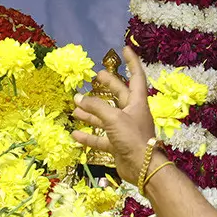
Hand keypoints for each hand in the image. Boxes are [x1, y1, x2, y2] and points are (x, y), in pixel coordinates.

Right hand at [70, 44, 158, 184]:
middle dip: (107, 85)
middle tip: (96, 76)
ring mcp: (124, 129)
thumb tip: (78, 98)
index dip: (132, 61)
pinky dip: (88, 136)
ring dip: (91, 112)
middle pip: (119, 95)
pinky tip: (75, 134)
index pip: (136, 76)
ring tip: (76, 105)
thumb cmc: (132, 138)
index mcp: (137, 103)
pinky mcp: (117, 145)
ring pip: (106, 116)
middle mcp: (131, 113)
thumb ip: (95, 107)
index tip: (125, 48)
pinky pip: (100, 138)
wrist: (142, 167)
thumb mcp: (113, 118)